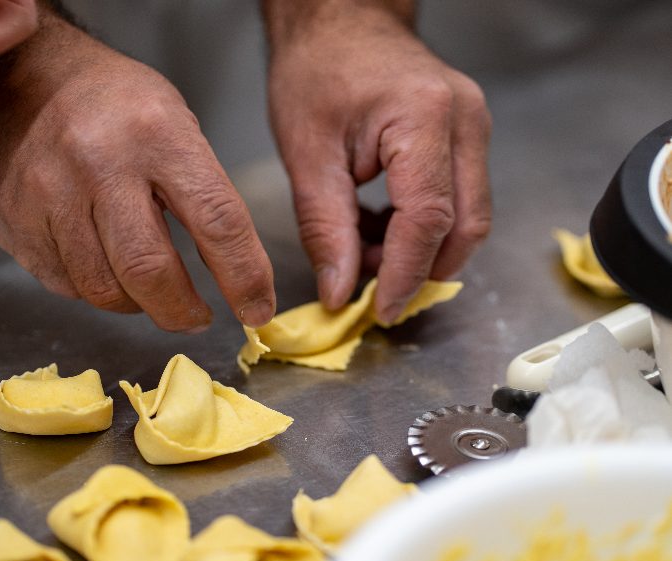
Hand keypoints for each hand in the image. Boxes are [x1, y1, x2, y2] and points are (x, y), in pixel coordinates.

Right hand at [0, 14, 274, 332]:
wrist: (14, 78)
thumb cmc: (111, 104)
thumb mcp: (174, 123)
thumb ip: (203, 194)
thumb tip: (233, 273)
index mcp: (156, 133)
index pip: (217, 221)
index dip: (244, 277)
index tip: (257, 309)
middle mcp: (98, 163)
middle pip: (149, 270)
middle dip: (181, 311)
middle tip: (196, 319)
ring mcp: (47, 194)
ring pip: (102, 289)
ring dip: (137, 304)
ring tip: (149, 291)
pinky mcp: (13, 222)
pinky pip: (65, 285)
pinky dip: (94, 290)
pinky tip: (104, 268)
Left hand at [263, 0, 491, 322]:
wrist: (338, 22)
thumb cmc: (316, 72)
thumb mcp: (307, 156)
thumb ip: (326, 229)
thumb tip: (340, 293)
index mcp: (425, 118)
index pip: (429, 218)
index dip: (405, 274)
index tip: (380, 310)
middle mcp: (466, 121)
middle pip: (466, 225)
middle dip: (421, 270)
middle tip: (373, 291)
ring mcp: (474, 127)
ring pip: (469, 218)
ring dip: (422, 252)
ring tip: (365, 252)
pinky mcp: (467, 137)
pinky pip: (459, 200)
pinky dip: (423, 229)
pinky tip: (379, 229)